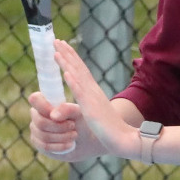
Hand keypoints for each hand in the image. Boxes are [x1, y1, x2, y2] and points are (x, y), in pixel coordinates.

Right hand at [28, 92, 105, 161]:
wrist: (85, 140)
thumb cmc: (81, 122)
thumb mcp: (79, 114)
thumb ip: (68, 109)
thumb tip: (53, 115)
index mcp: (45, 101)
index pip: (35, 99)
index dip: (44, 107)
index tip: (59, 114)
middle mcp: (37, 114)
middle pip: (40, 122)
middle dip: (60, 126)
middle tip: (73, 126)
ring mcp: (35, 129)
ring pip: (43, 135)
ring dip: (62, 137)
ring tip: (74, 135)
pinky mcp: (38, 143)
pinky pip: (45, 146)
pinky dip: (60, 146)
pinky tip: (70, 144)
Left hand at [52, 39, 139, 159]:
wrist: (124, 139)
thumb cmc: (110, 131)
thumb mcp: (95, 116)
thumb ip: (88, 108)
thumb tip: (84, 106)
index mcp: (93, 93)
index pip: (81, 71)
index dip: (71, 58)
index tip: (62, 46)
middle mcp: (93, 91)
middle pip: (79, 68)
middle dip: (67, 54)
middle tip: (56, 40)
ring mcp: (93, 99)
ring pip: (78, 76)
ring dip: (67, 62)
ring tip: (57, 50)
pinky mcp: (92, 109)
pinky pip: (81, 93)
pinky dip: (73, 82)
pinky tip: (66, 72)